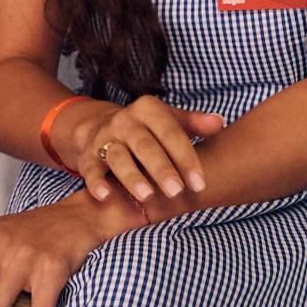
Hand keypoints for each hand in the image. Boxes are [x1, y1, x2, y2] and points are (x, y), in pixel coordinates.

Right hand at [55, 95, 224, 204]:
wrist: (100, 126)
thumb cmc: (147, 130)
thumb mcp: (169, 121)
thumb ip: (194, 123)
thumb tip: (218, 122)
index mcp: (148, 110)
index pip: (170, 133)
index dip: (185, 158)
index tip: (199, 183)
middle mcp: (125, 121)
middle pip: (144, 145)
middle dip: (161, 169)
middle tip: (177, 192)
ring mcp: (104, 138)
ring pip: (118, 157)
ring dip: (131, 177)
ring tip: (147, 196)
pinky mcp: (88, 155)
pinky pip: (90, 169)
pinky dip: (96, 182)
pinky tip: (105, 196)